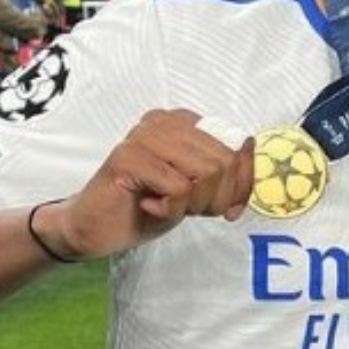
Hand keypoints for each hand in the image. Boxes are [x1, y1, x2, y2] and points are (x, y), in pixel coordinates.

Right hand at [37, 110, 253, 260]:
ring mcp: (144, 136)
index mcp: (185, 121)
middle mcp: (165, 121)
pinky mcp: (128, 158)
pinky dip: (172, 209)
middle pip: (225, 160)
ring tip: (170, 207)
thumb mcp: (197, 189)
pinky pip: (178, 188)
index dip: (242, 182)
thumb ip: (223, 174)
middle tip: (194, 211)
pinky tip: (149, 206)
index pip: (239, 144)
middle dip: (218, 198)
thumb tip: (252, 170)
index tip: (232, 207)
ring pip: (206, 172)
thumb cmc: (148, 205)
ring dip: (195, 203)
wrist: (96, 227)